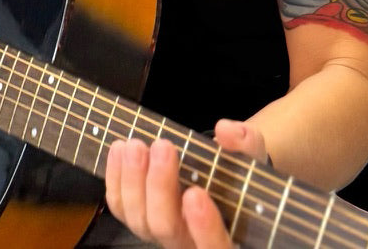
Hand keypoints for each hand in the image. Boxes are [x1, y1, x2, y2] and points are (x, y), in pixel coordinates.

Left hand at [105, 119, 267, 248]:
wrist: (217, 174)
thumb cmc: (237, 172)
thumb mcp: (251, 155)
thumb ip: (246, 142)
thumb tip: (226, 130)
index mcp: (224, 235)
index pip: (217, 247)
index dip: (205, 227)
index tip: (195, 193)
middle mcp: (189, 241)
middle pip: (168, 228)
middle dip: (160, 186)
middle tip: (164, 146)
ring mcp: (162, 231)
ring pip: (139, 219)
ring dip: (133, 179)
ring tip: (137, 144)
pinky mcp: (139, 216)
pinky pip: (120, 208)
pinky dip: (116, 178)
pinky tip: (119, 149)